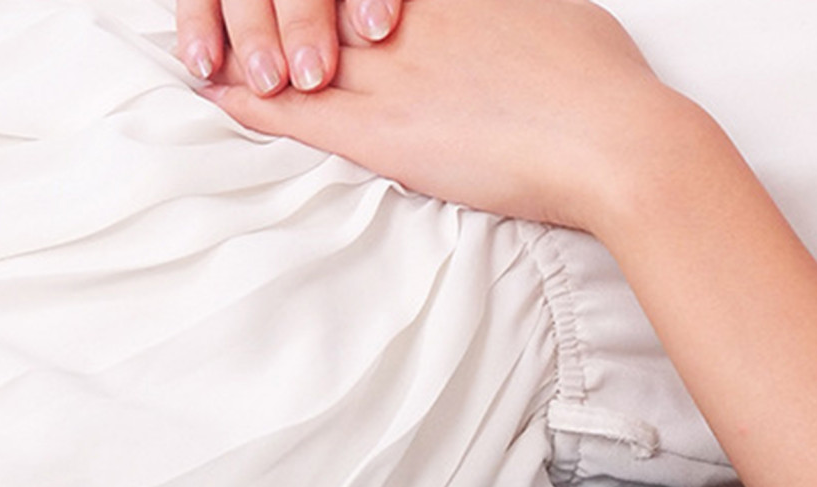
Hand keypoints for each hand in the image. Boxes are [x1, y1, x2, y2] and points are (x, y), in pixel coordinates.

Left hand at [205, 0, 684, 230]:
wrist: (612, 143)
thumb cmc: (600, 87)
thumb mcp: (556, 16)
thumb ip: (511, 10)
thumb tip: (513, 11)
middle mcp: (406, 17)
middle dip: (271, 4)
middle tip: (236, 8)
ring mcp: (389, 72)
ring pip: (290, 48)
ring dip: (244, 46)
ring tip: (204, 47)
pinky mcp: (383, 131)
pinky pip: (296, 113)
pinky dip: (251, 101)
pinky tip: (219, 92)